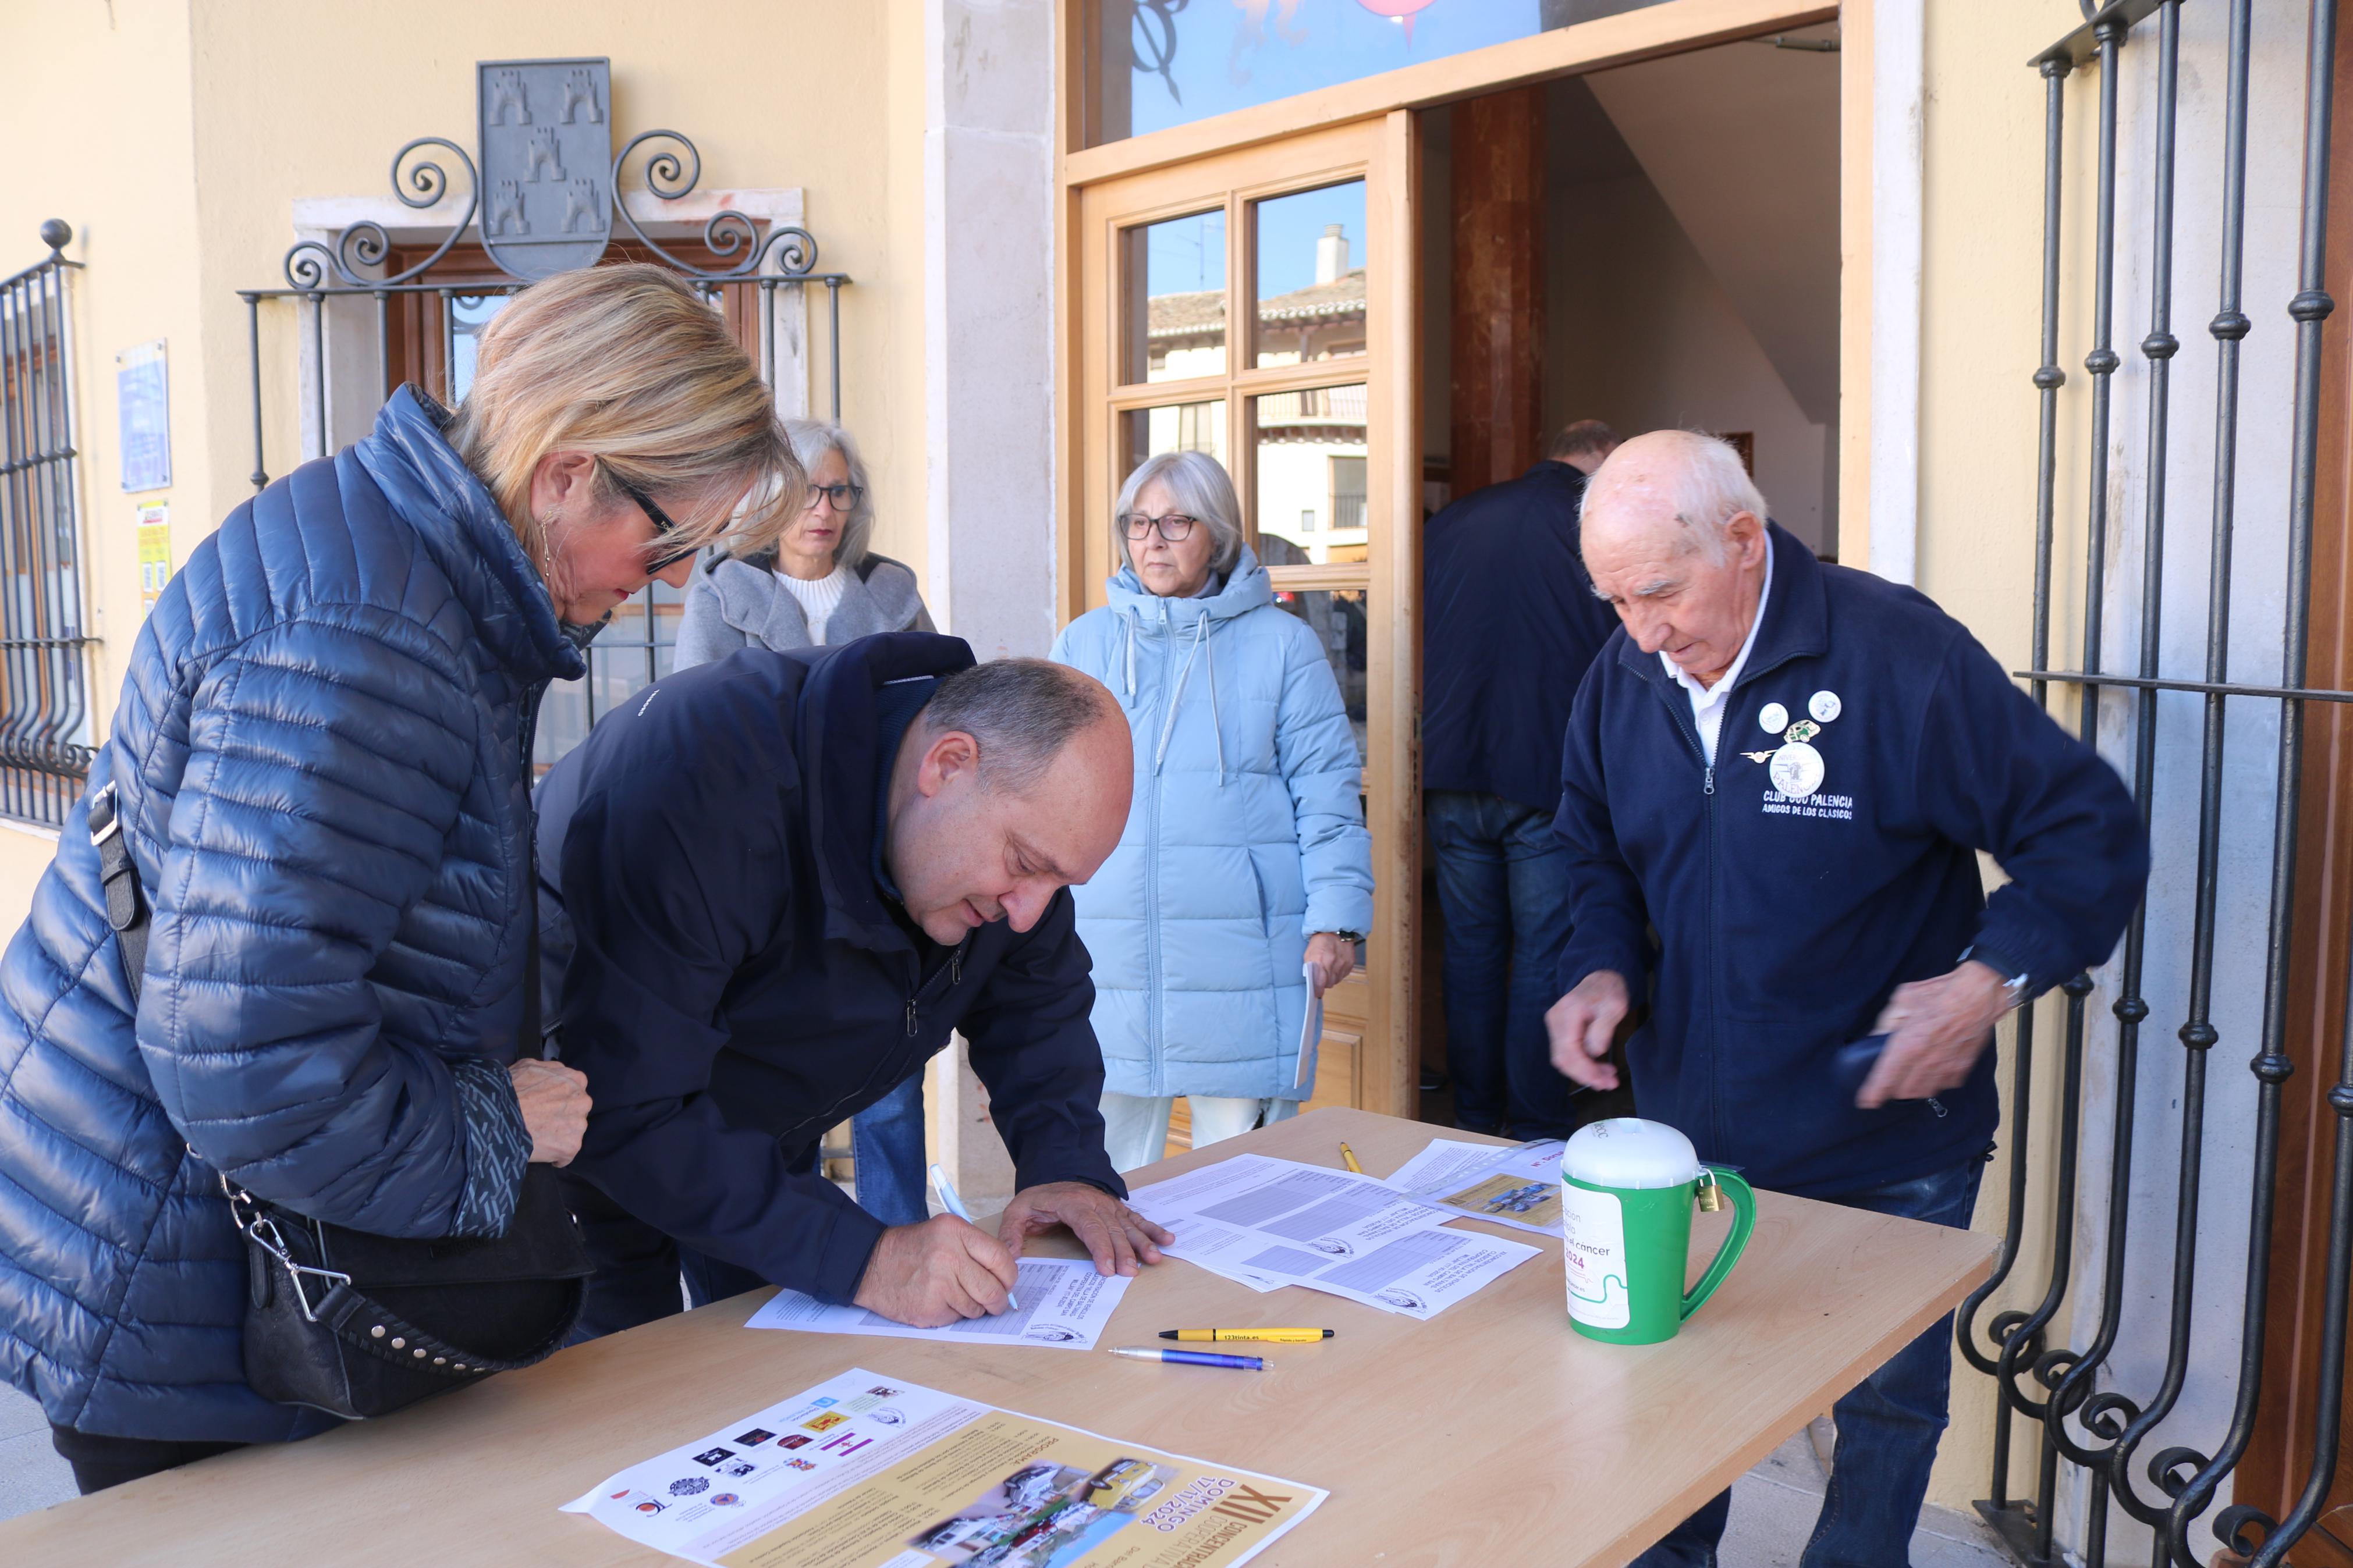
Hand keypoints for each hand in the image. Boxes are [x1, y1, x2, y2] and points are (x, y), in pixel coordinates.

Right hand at [509, 1059, 589, 1165]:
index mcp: (576, 1080)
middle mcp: (583, 1101)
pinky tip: (540, 1151)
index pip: (574, 1092)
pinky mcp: (572, 1146)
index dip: (559, 1100)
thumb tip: (557, 1076)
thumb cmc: (511, 1089)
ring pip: (572, 1133)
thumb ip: (551, 1070)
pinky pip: (565, 1155)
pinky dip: (555, 1156)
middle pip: (576, 1112)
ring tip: (538, 1137)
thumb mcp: (530, 1066)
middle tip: (541, 1122)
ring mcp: (578, 1125)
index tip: (546, 1107)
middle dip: (562, 1118)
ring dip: (559, 1136)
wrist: (499, 1115)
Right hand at [852, 1215, 1020, 1327]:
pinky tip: (936, 1301)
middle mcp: (948, 1256)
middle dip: (998, 1301)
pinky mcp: (929, 1308)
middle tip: (995, 1303)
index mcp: (955, 1231)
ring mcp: (938, 1285)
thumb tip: (1006, 1276)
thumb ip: (975, 1248)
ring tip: (953, 1295)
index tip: (1007, 1283)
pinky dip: (951, 1314)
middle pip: (992, 1289)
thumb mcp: (943, 1232)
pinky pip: (956, 1318)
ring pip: (976, 1308)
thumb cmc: (911, 1249)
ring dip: (971, 1308)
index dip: (1009, 1276)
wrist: (869, 1265)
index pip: (1000, 1258)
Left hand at [998, 1181, 1172, 1277]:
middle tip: (1131, 1272)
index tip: (1107, 1268)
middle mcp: (1095, 1203)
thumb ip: (1012, 1232)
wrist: (1056, 1171)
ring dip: (1143, 1242)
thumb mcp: (1018, 1210)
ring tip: (1154, 1258)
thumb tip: (1010, 1256)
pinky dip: (1153, 1230)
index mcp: (1072, 1203)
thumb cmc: (1039, 1197)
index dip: (1100, 1247)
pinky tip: (1167, 1240)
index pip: (1089, 1226)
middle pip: (1112, 1229)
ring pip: (1128, 1225)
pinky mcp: (1117, 1210)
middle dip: (1124, 1251)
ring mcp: (1109, 1206)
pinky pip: (1137, 1220)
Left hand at [1305, 932, 1354, 992]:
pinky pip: (1343, 974)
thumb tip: (1311, 980)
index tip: (1317, 993)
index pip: (1320, 983)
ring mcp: (1343, 963)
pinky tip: (1336, 966)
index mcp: (1321, 960)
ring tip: (1329, 969)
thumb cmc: (1320, 940)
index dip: (1318, 990)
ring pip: (1336, 980)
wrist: (1336, 930)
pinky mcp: (1350, 963)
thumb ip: (1309, 967)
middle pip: (1329, 984)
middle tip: (1322, 978)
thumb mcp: (1309, 953)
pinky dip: (1339, 973)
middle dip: (1324, 983)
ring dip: (1332, 978)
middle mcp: (1333, 963)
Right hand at [1546, 971, 1628, 1089]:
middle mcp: (1555, 1020)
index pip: (1569, 1050)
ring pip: (1563, 1059)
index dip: (1585, 1070)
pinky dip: (1582, 1064)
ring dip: (1584, 1072)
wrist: (1600, 977)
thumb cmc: (1609, 990)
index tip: (1604, 1080)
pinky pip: (1566, 1053)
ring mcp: (1555, 1025)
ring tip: (1606, 1078)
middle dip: (1585, 1076)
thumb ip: (1603, 1029)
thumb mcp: (1615, 1006)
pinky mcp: (1559, 1030)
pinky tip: (1598, 1068)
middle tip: (1608, 1084)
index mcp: (1568, 1013)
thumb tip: (1594, 1051)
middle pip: (1562, 1059)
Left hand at [1860, 960, 2011, 1107]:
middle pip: (1904, 1091)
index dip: (1873, 1093)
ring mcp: (1946, 1067)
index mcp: (1908, 1045)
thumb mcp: (1903, 999)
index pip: (1885, 1078)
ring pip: (1924, 1091)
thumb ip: (1887, 1021)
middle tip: (1887, 1085)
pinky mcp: (1962, 1067)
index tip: (1866, 1101)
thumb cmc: (1941, 993)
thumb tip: (1877, 1035)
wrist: (1979, 995)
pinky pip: (1945, 1084)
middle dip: (1892, 1091)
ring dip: (1913, 1089)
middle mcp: (1926, 1061)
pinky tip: (1931, 1072)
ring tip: (1907, 1081)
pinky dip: (1936, 1082)